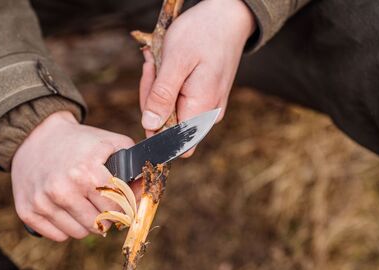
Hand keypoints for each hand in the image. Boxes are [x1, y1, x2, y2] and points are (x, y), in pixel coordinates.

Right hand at [11, 111, 134, 241]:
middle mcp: (62, 189)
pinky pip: (58, 236)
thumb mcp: (109, 143)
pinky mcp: (27, 211)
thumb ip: (133, 166)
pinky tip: (64, 208)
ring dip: (85, 223)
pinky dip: (65, 226)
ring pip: (79, 234)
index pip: (116, 208)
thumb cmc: (78, 142)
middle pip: (99, 225)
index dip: (122, 206)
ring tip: (82, 203)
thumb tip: (145, 193)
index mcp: (86, 172)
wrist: (36, 136)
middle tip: (101, 202)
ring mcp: (42, 202)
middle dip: (105, 216)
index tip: (121, 202)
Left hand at [140, 0, 255, 155]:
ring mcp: (209, 108)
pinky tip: (167, 68)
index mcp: (201, 109)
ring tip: (160, 64)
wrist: (227, 16)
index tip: (150, 92)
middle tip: (153, 69)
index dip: (153, 127)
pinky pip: (179, 104)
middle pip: (168, 129)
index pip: (171, 143)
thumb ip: (162, 96)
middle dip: (152, 102)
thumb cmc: (202, 33)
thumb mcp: (175, 61)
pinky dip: (167, 87)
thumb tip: (150, 125)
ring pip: (171, 116)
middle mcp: (208, 115)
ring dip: (158, 92)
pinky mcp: (206, 100)